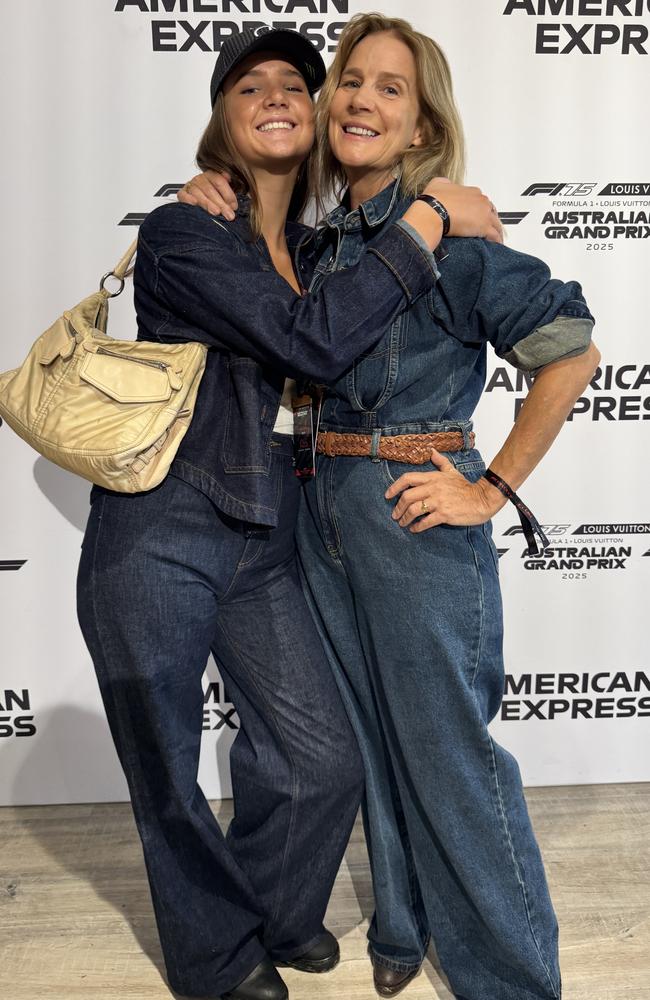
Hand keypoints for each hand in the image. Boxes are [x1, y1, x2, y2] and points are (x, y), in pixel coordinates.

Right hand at [178, 171, 237, 220]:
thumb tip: (228, 177)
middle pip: (210, 189)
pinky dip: (188, 199)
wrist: (201, 206)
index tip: (234, 206)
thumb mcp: (224, 193)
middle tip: (229, 214)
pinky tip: (195, 203)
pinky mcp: (182, 194)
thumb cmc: (215, 200)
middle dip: (221, 203)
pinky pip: (183, 195)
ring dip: (208, 203)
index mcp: (211, 175)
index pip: (219, 181)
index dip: (228, 194)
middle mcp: (200, 179)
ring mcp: (190, 186)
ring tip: (216, 212)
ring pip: (198, 193)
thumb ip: (227, 187)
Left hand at [384, 448, 504, 532]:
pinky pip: (425, 522)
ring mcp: (438, 502)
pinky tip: (414, 529)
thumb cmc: (466, 487)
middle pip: (407, 496)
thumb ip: (440, 462)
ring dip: (405, 518)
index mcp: (433, 477)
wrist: (482, 499)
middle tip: (395, 514)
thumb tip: (431, 451)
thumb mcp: (452, 471)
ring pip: (413, 510)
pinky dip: (417, 527)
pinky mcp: (444, 514)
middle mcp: (433, 488)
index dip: (395, 487)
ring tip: (403, 523)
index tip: (388, 495)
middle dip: (398, 507)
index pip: (408, 478)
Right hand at [422, 177, 503, 243]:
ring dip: (496, 231)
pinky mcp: (484, 228)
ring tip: (495, 239)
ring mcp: (484, 214)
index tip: (477, 215)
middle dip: (489, 219)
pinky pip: (495, 235)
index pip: (481, 201)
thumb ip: (446, 184)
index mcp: (473, 192)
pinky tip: (495, 244)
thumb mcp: (439, 183)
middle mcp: (481, 201)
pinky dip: (496, 240)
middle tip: (486, 227)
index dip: (479, 209)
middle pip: (491, 212)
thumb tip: (446, 186)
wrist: (432, 212)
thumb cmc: (433, 200)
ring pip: (496, 224)